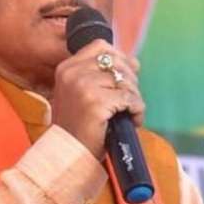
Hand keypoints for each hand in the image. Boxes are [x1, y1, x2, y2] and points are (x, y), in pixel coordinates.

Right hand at [50, 39, 144, 159]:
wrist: (69, 156)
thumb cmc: (79, 127)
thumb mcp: (86, 94)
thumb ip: (105, 74)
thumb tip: (135, 61)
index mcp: (67, 67)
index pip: (101, 47)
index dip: (119, 60)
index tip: (124, 79)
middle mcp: (72, 73)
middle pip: (117, 61)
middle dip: (130, 81)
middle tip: (128, 102)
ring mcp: (83, 86)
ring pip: (126, 80)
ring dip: (134, 98)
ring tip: (128, 114)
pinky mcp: (95, 102)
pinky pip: (130, 99)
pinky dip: (137, 111)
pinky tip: (132, 121)